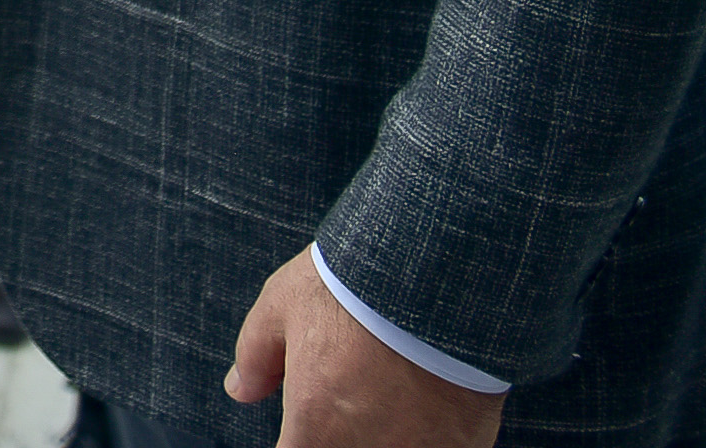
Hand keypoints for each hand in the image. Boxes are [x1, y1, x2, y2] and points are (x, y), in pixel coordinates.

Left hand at [227, 248, 503, 446]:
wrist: (439, 274)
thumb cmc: (352, 287)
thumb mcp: (282, 306)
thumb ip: (256, 357)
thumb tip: (240, 390)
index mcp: (314, 431)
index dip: (297, 443)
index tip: (304, 422)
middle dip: (339, 436)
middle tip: (350, 397)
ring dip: (387, 436)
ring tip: (390, 397)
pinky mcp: (465, 446)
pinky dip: (430, 437)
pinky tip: (428, 406)